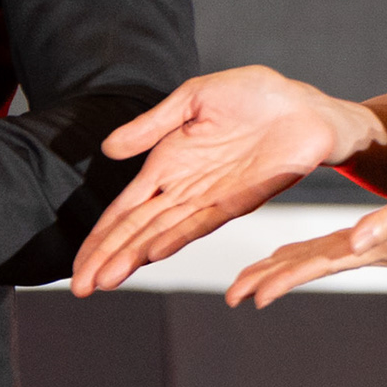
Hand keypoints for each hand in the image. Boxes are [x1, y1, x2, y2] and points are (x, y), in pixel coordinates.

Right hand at [66, 67, 375, 295]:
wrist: (308, 107)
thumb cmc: (255, 97)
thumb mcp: (193, 98)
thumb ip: (152, 124)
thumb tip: (107, 150)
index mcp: (166, 165)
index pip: (124, 211)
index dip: (99, 238)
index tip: (78, 267)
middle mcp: (183, 189)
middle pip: (136, 231)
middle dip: (107, 259)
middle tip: (80, 289)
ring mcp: (210, 197)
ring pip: (161, 233)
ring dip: (132, 257)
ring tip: (105, 281)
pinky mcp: (241, 199)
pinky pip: (201, 221)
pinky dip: (175, 237)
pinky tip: (152, 252)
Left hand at [221, 139, 386, 307]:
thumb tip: (357, 245)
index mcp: (385, 243)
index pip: (324, 264)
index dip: (285, 278)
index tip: (252, 294)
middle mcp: (379, 248)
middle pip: (314, 266)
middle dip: (271, 280)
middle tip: (233, 296)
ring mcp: (382, 242)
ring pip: (322, 259)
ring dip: (284, 270)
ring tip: (248, 282)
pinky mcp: (386, 230)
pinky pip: (337, 246)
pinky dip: (307, 253)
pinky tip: (287, 257)